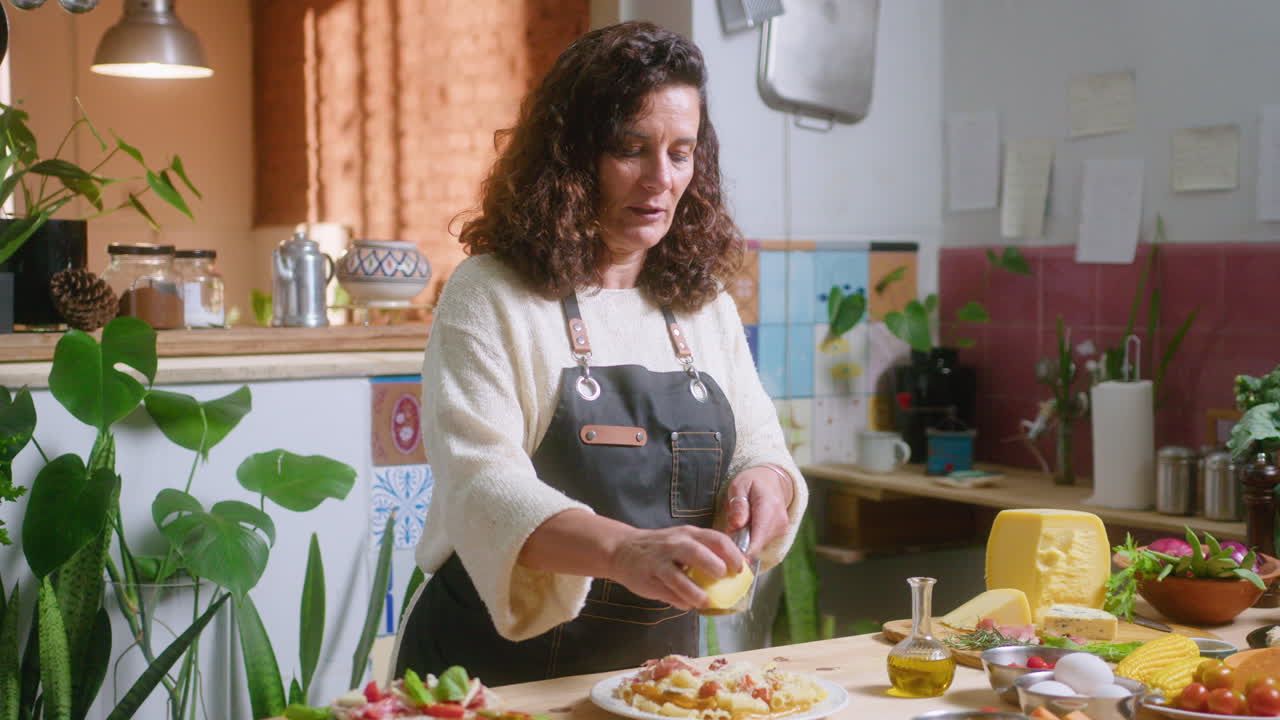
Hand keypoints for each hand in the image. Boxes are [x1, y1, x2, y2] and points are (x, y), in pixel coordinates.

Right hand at [607, 525, 744, 609]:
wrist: (622, 549)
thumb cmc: (661, 547)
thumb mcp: (682, 541)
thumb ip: (705, 551)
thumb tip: (735, 570)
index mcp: (688, 534)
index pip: (716, 539)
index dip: (733, 555)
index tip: (741, 569)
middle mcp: (674, 545)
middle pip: (698, 553)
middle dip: (715, 567)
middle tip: (724, 580)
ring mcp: (659, 562)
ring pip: (680, 578)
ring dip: (696, 593)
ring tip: (705, 601)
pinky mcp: (648, 579)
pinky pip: (667, 593)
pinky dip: (680, 601)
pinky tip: (686, 604)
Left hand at [724, 465, 792, 556]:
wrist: (771, 480)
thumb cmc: (751, 482)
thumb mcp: (739, 486)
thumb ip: (738, 505)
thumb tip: (737, 525)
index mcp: (768, 506)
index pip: (758, 536)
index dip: (743, 548)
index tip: (729, 549)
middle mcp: (779, 519)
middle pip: (756, 543)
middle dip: (740, 540)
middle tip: (731, 524)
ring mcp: (782, 527)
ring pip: (758, 544)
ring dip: (746, 538)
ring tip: (741, 520)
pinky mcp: (781, 532)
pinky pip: (762, 541)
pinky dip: (753, 536)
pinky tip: (750, 523)